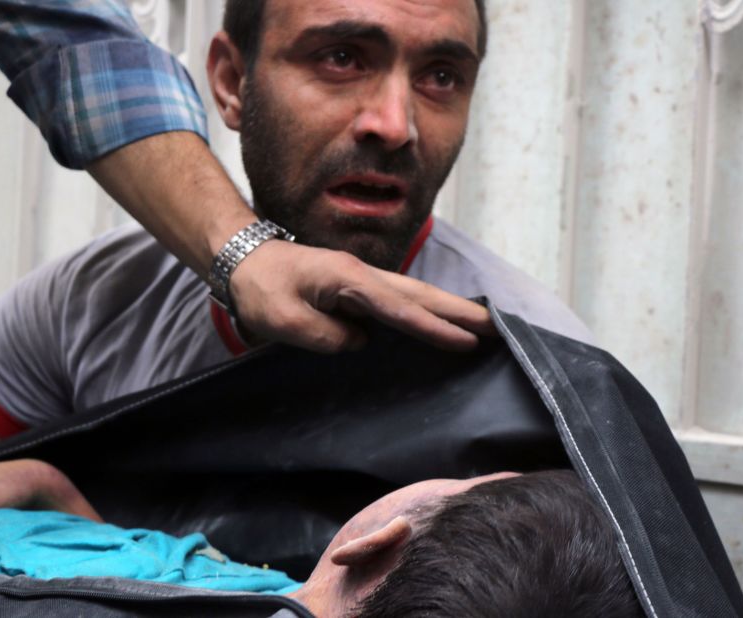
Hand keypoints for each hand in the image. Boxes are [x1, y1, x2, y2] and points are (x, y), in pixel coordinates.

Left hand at [229, 241, 496, 352]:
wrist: (244, 260)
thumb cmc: (261, 290)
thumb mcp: (284, 320)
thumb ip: (325, 335)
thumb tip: (360, 342)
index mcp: (348, 279)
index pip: (399, 308)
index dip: (432, 328)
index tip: (465, 342)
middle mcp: (363, 275)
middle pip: (421, 294)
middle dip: (460, 312)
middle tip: (499, 327)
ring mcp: (363, 279)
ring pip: (416, 294)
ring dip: (450, 309)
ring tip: (485, 325)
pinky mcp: (358, 288)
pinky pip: (401, 300)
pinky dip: (428, 309)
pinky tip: (442, 321)